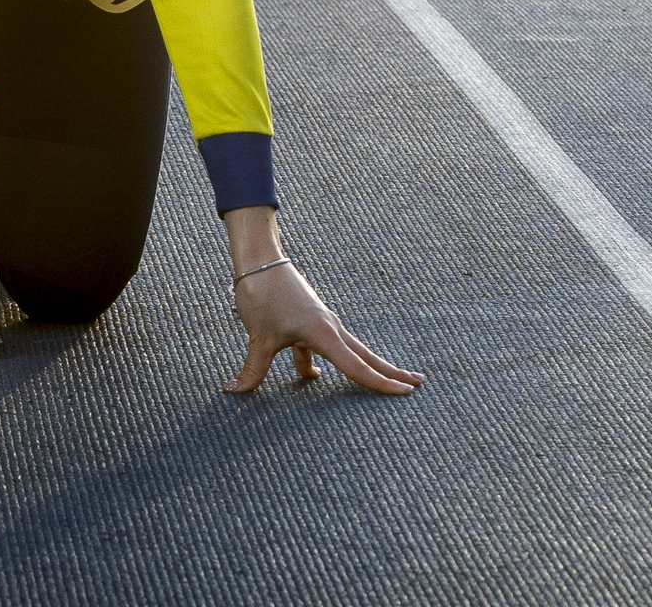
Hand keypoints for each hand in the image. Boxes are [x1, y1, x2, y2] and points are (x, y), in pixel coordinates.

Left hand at [220, 217, 419, 396]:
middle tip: (418, 383)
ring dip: (366, 365)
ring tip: (384, 379)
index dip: (381, 383)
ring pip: (349, 350)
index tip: (406, 392)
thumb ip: (252, 369)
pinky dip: (326, 361)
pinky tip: (313, 374)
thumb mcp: (258, 337)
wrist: (258, 259)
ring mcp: (322, 322)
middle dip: (391, 371)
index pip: (357, 367)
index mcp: (324, 333)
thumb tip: (233, 391)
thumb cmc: (261, 294)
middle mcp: (330, 327)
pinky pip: (324, 345)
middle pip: (366, 356)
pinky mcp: (309, 318)